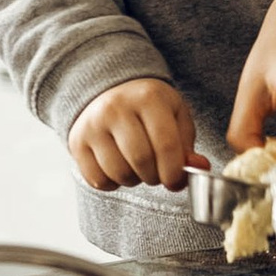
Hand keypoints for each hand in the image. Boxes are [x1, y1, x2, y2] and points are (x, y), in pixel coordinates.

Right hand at [69, 76, 198, 189]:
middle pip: (141, 161)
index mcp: (148, 97)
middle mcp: (116, 107)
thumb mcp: (175, 117)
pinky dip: (113, 183)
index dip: (174, 172)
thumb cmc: (150, 109)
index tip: (176, 181)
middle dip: (155, 177)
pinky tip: (119, 168)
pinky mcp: (77, 142)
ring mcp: (92, 124)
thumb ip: (187, 145)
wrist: (109, 91)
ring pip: (119, 173)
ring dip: (134, 180)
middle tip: (157, 172)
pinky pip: (98, 180)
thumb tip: (198, 168)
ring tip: (138, 167)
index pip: (165, 144)